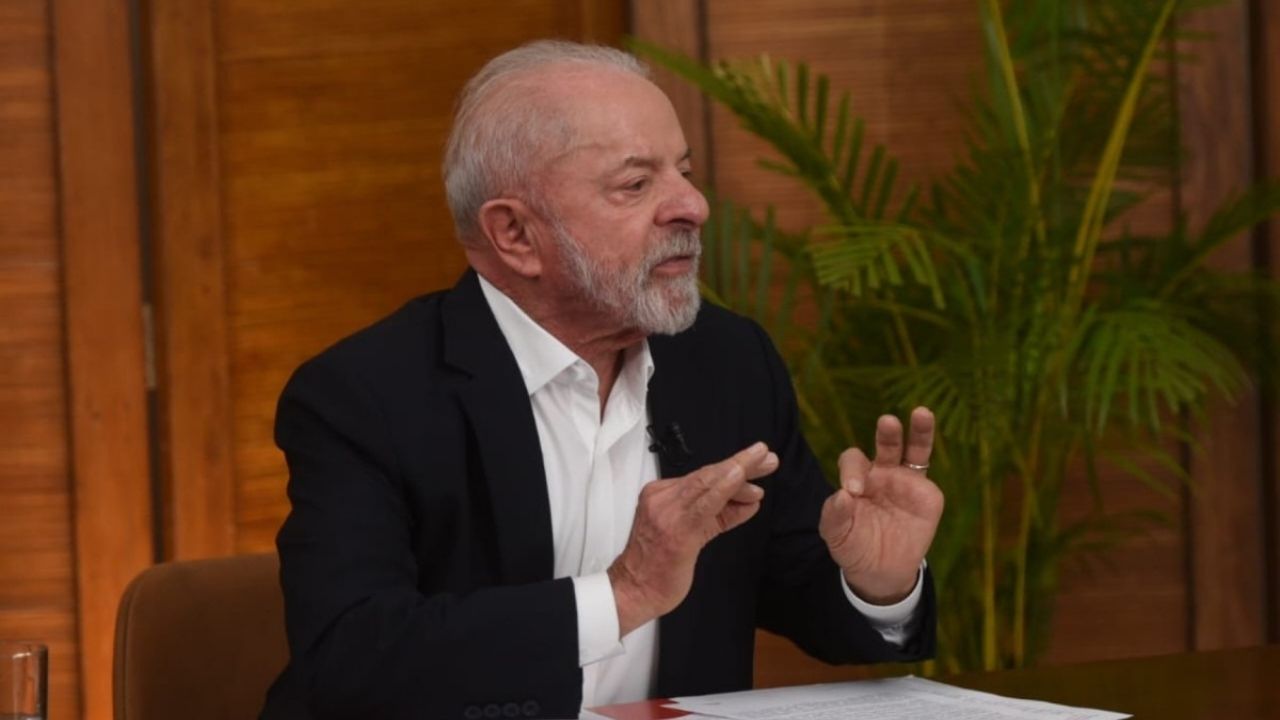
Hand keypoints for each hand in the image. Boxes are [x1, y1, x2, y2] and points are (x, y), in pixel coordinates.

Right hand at [608, 442, 777, 635]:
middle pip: (707, 474)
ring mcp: (667, 512)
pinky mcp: (676, 530)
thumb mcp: (694, 534)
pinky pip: (703, 504)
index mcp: (662, 495)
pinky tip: (738, 477)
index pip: (704, 477)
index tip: (756, 459)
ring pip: (707, 483)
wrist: (633, 591)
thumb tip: (750, 502)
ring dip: (738, 471)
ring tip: (762, 463)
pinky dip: (723, 488)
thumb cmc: (658, 566)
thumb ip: (721, 515)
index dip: (732, 467)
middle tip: (766, 456)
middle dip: (741, 464)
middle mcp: (662, 498)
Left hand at [819, 407, 943, 603]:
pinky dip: (928, 458)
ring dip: (919, 431)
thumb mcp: (837, 536)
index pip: (853, 461)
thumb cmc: (854, 547)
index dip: (853, 470)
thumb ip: (835, 516)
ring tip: (921, 413)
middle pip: (885, 444)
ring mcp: (906, 481)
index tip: (853, 490)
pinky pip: (928, 474)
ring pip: (913, 449)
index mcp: (856, 479)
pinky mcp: (926, 495)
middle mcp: (882, 473)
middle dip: (887, 433)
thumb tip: (843, 495)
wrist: (881, 573)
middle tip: (887, 422)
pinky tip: (928, 446)